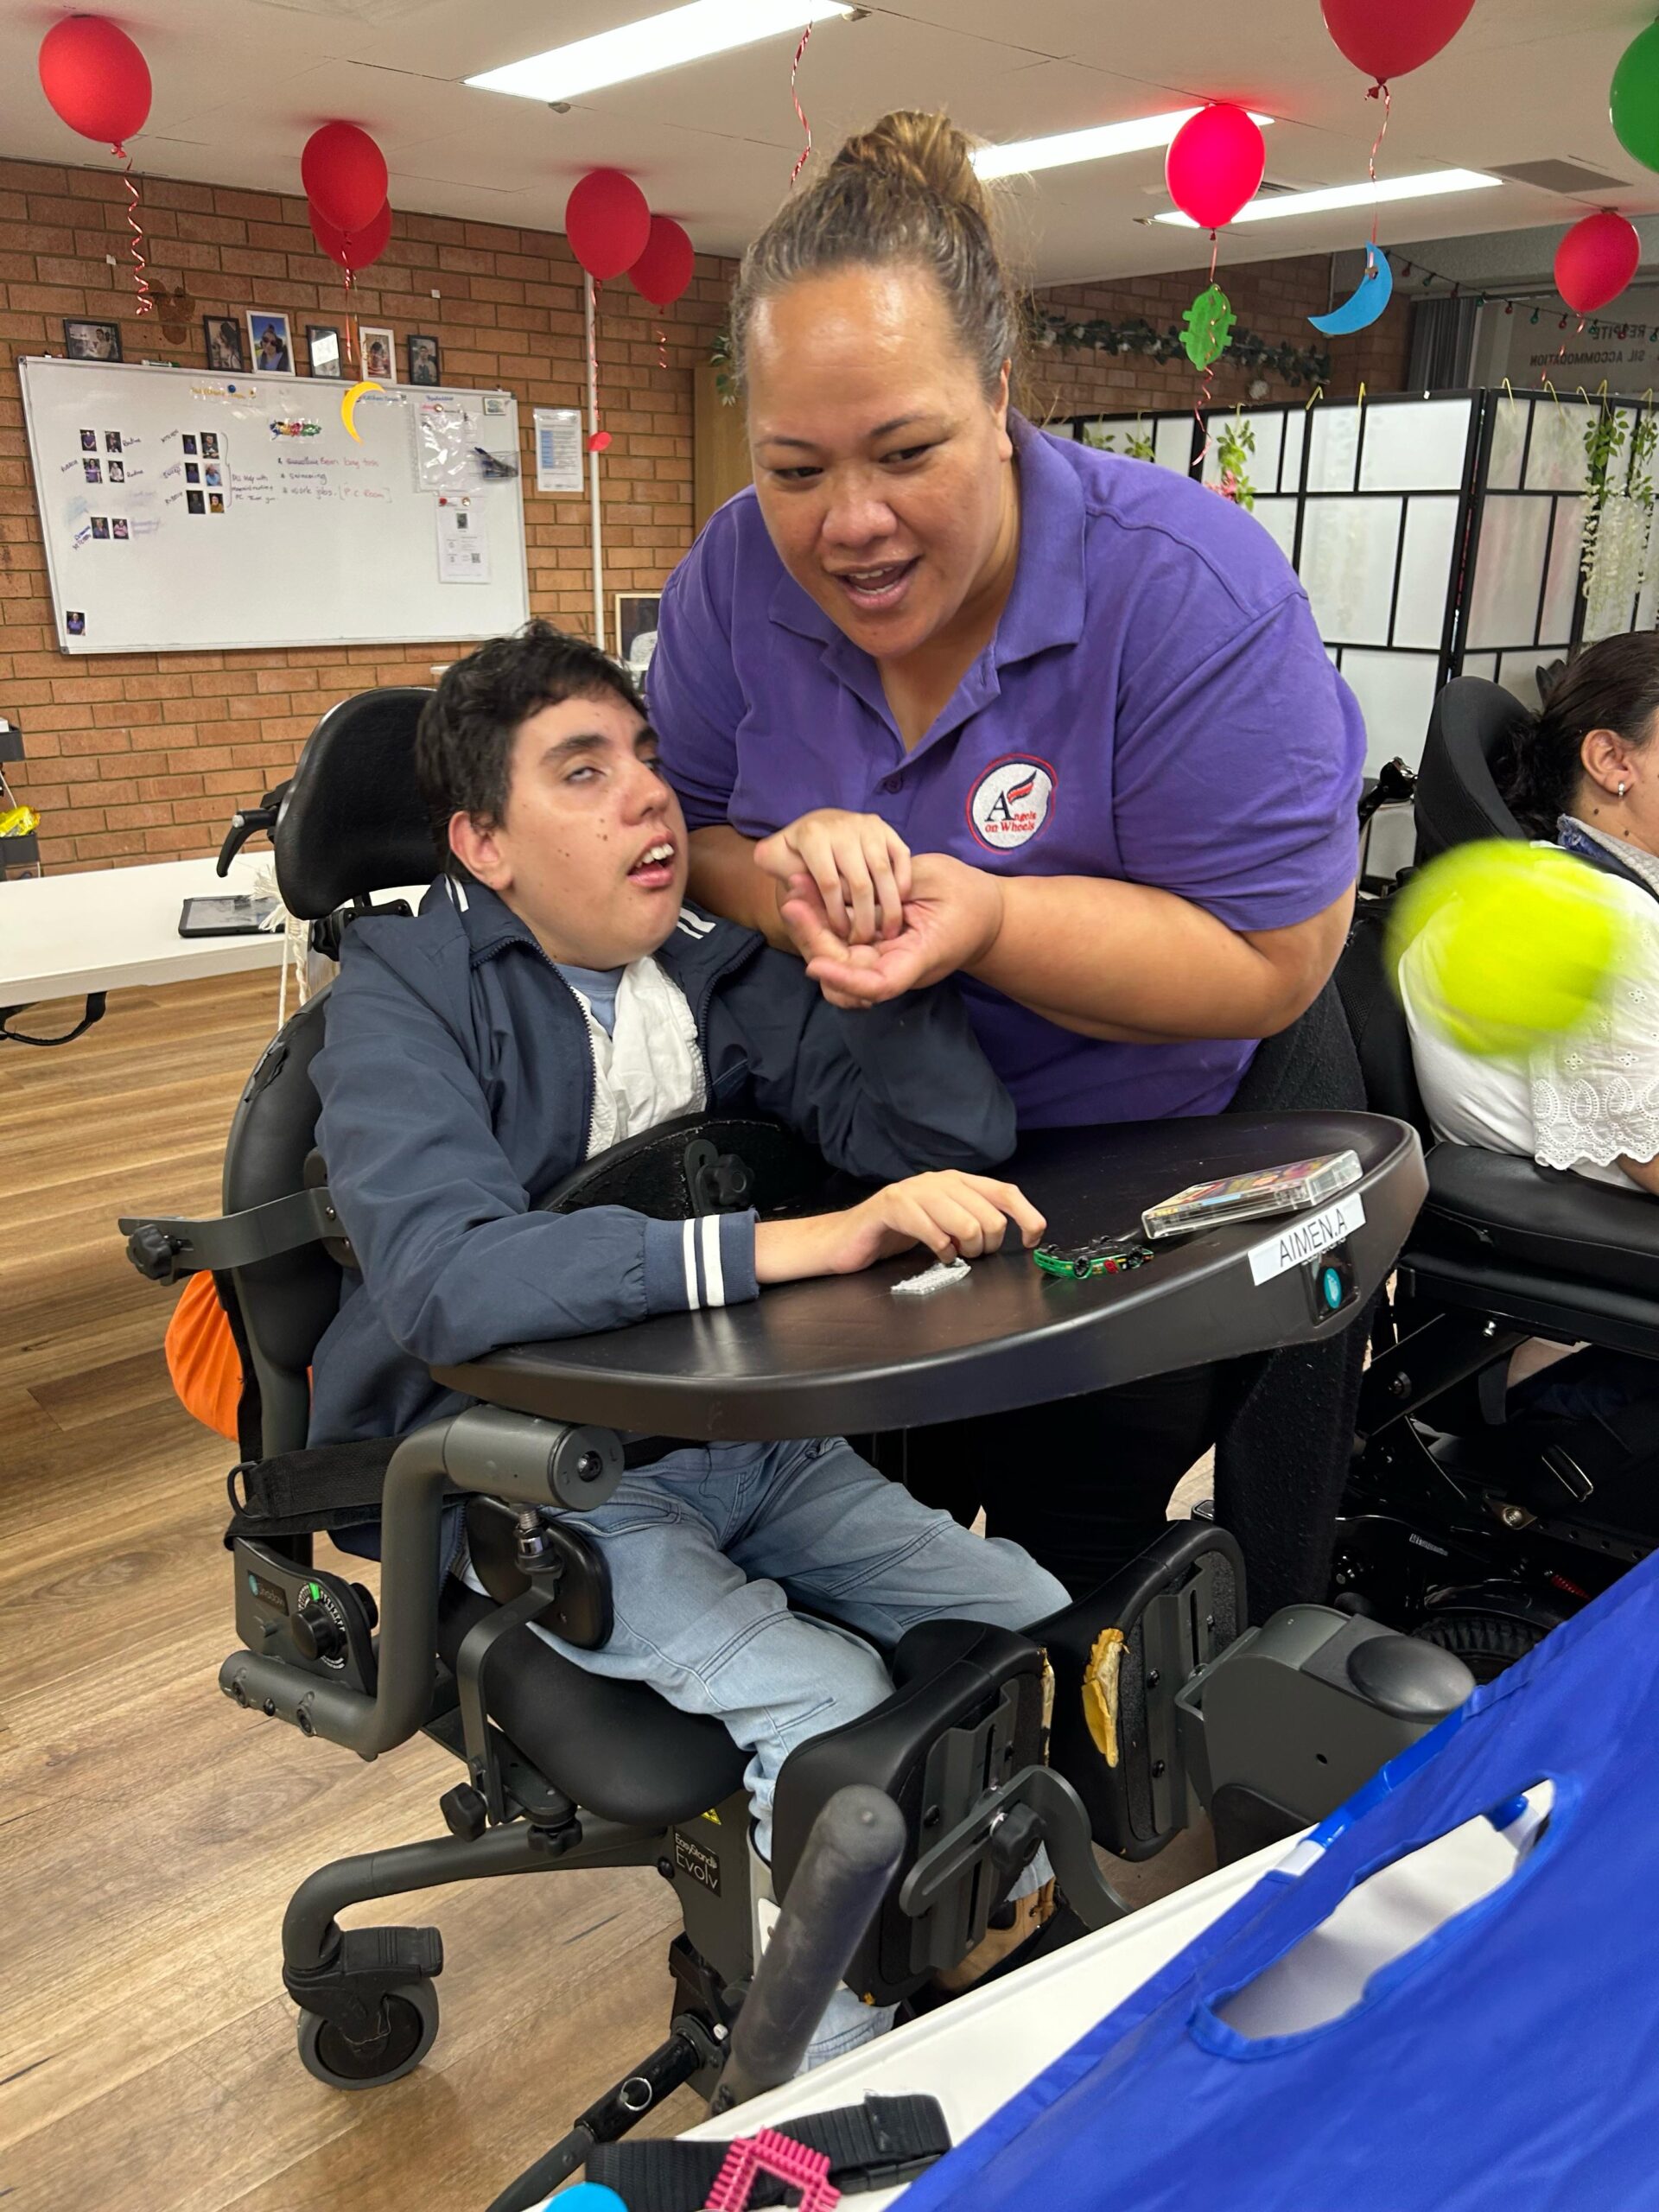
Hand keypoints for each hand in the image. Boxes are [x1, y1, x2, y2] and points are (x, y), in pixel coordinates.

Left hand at [755, 809, 912, 944]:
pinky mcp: (887, 828)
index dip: (836, 915)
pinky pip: (901, 857)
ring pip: (883, 873)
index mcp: (813, 835)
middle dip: (864, 918)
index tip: (840, 935)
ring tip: (887, 931)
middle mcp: (842, 826)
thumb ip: (777, 873)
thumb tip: (791, 898)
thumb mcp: (774, 858)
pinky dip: (902, 883)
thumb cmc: (797, 850)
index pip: (829, 884)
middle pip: (859, 883)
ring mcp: (868, 825)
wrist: (821, 823)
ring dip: (888, 907)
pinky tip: (900, 905)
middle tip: (865, 941)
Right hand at [755, 1172, 1045, 1284]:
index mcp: (957, 1182)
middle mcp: (939, 1181)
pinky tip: (936, 1254)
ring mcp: (915, 1190)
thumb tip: (1010, 1234)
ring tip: (952, 1255)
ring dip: (965, 1250)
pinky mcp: (892, 1206)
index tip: (1030, 1241)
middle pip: (990, 1215)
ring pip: (967, 1224)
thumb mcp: (944, 1225)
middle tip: (969, 1255)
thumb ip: (973, 1221)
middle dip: (987, 1245)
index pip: (1006, 1192)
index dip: (1027, 1217)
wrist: (847, 1239)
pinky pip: (933, 1231)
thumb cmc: (898, 1234)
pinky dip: (941, 1250)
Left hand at [789, 852, 1006, 1007]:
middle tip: (793, 903)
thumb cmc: (969, 899)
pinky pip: (841, 937)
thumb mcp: (937, 884)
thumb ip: (896, 891)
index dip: (845, 979)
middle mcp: (894, 964)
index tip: (815, 965)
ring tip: (795, 889)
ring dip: (811, 927)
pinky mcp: (873, 941)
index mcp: (918, 960)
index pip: (878, 985)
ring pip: (836, 954)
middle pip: (845, 970)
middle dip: (814, 940)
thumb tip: (853, 894)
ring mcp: (882, 955)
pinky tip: (806, 890)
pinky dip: (821, 917)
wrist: (986, 912)